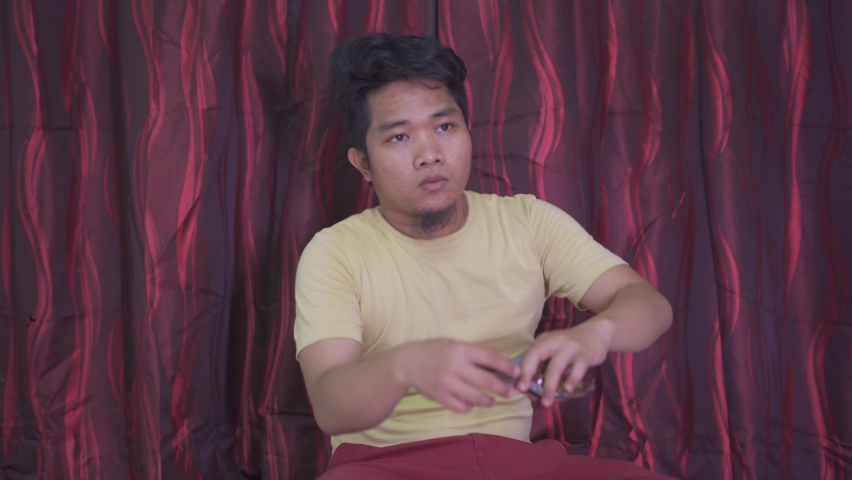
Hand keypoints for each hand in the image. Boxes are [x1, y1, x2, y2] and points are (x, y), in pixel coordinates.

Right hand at [394, 339, 519, 412]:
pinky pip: (463, 407)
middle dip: (503, 388)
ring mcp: (448, 384)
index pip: (490, 358)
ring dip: (489, 401)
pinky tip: (471, 403)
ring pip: (477, 398)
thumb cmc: (433, 350)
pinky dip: (469, 406)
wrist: (407, 364)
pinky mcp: (441, 397)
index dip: (506, 366)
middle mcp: (456, 367)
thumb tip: (503, 359)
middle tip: (511, 392)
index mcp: (461, 350)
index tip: (516, 372)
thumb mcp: (454, 344)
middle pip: (487, 381)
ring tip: (493, 400)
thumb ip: (477, 352)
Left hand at [517, 318, 614, 406]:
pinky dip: (572, 378)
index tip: (519, 387)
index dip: (523, 370)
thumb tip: (532, 391)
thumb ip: (545, 367)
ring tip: (547, 401)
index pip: (530, 354)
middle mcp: (555, 340)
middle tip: (527, 392)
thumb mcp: (555, 352)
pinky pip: (578, 367)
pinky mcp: (586, 353)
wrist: (597, 333)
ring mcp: (571, 346)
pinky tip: (568, 389)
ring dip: (550, 385)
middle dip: (530, 374)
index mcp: (544, 340)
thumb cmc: (571, 347)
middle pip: (538, 355)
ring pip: (556, 365)